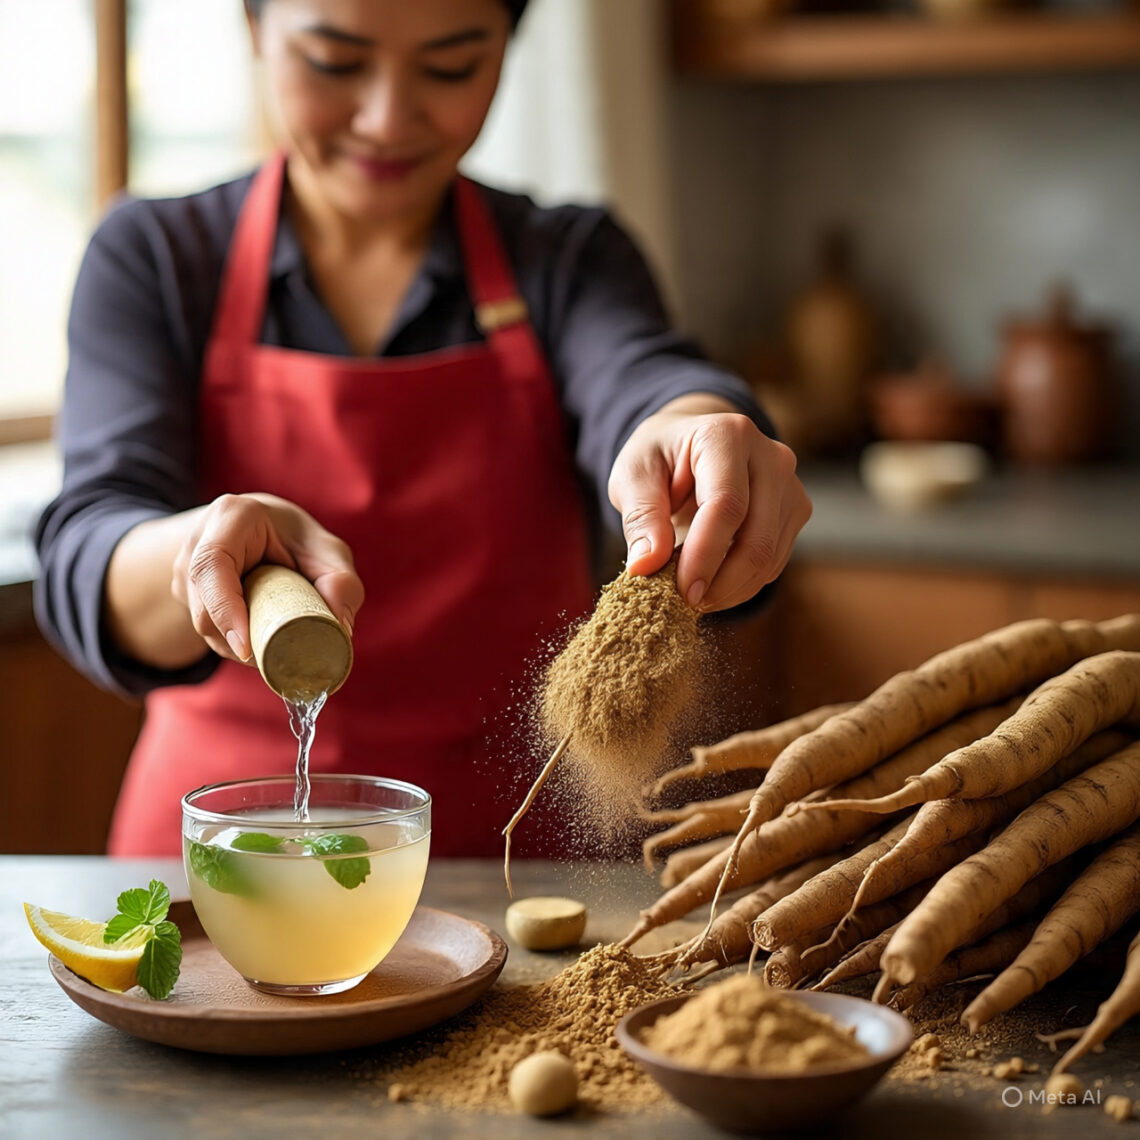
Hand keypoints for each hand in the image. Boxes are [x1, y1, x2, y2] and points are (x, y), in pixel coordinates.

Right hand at [171, 493, 363, 662]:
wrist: (265, 530)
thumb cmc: (299, 540)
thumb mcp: (328, 552)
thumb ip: (342, 583)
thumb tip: (340, 629)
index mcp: (232, 517)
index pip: (213, 564)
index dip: (224, 608)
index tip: (245, 646)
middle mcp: (199, 540)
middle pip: (203, 604)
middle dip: (236, 640)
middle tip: (274, 660)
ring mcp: (184, 567)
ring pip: (202, 622)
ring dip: (235, 645)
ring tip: (273, 648)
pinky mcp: (185, 592)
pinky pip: (205, 627)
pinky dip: (232, 642)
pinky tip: (258, 642)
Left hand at [608, 395, 811, 611]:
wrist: (689, 446)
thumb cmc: (658, 458)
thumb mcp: (632, 476)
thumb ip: (639, 516)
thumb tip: (646, 565)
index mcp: (727, 435)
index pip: (727, 505)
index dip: (705, 555)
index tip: (683, 591)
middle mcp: (771, 456)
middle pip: (757, 537)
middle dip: (722, 582)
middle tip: (686, 603)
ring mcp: (789, 485)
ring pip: (770, 557)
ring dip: (731, 589)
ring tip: (693, 594)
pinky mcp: (795, 511)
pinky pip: (774, 562)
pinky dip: (743, 584)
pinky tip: (712, 582)